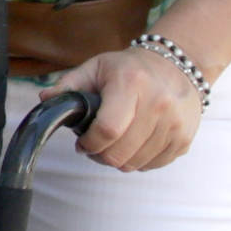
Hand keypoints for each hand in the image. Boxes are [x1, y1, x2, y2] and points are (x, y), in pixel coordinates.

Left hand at [48, 41, 205, 173]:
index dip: (89, 144)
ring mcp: (175, 123)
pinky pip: (153, 165)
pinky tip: (134, 144)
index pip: (108, 130)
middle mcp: (158, 104)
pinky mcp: (184, 138)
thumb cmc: (129, 69)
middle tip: (95, 146)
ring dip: (119, 160)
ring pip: (136, 163)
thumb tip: (45, 101)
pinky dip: (139, 160)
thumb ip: (68, 85)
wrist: (178, 66)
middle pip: (120, 153)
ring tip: (114, 144)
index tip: (82, 143)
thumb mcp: (96, 68)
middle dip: (100, 155)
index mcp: (131, 83)